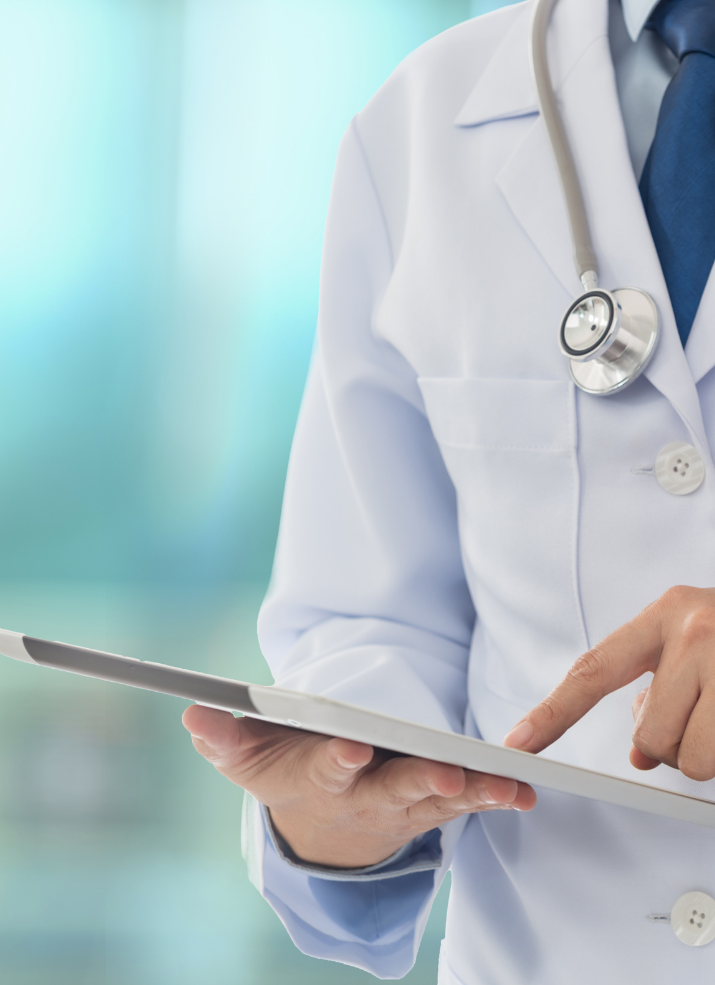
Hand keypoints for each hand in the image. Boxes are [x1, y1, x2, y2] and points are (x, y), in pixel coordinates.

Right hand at [183, 705, 535, 867]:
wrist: (323, 823)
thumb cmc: (284, 772)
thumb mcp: (244, 759)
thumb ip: (223, 737)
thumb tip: (193, 711)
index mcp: (322, 780)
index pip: (329, 770)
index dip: (339, 760)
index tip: (352, 747)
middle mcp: (368, 795)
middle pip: (396, 791)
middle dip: (420, 783)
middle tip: (445, 775)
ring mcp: (404, 800)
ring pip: (440, 798)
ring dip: (473, 792)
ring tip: (505, 788)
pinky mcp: (432, 798)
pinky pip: (466, 798)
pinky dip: (494, 795)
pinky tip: (523, 791)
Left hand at [503, 585, 714, 780]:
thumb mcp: (693, 638)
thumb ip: (657, 687)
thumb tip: (639, 751)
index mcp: (666, 614)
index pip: (594, 671)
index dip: (553, 712)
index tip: (518, 742)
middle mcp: (697, 632)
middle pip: (651, 738)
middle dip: (671, 746)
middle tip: (701, 720)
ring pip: (693, 759)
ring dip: (707, 754)